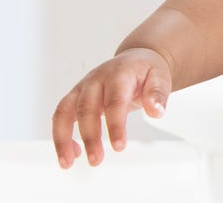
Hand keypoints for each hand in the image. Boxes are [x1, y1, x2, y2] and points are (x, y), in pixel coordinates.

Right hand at [52, 47, 172, 167]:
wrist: (136, 60)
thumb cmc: (146, 71)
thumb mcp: (160, 77)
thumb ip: (158, 94)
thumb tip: (156, 111)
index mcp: (119, 74)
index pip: (115, 101)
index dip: (115, 125)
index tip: (119, 146)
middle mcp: (96, 79)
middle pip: (87, 108)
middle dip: (89, 137)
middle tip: (96, 160)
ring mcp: (83, 87)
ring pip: (65, 111)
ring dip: (63, 138)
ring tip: (67, 162)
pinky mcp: (75, 96)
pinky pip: (62, 116)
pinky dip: (61, 135)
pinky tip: (73, 153)